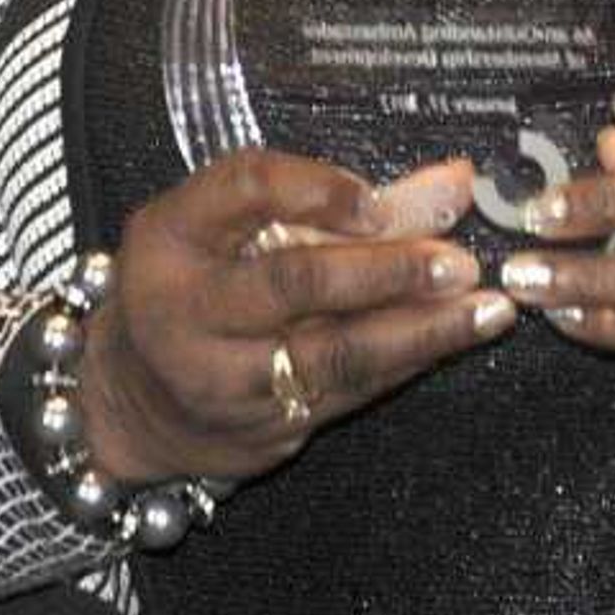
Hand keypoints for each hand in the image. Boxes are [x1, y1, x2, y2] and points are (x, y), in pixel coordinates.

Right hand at [77, 150, 517, 483]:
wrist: (127, 402)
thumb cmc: (196, 283)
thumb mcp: (231, 224)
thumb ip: (338, 198)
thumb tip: (455, 184)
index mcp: (171, 236)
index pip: (245, 188)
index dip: (318, 188)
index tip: (381, 198)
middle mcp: (186, 310)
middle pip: (294, 282)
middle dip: (387, 270)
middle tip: (459, 262)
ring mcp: (220, 381)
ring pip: (332, 354)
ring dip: (421, 331)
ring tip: (487, 309)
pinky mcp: (259, 430)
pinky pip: (345, 393)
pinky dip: (406, 362)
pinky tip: (455, 339)